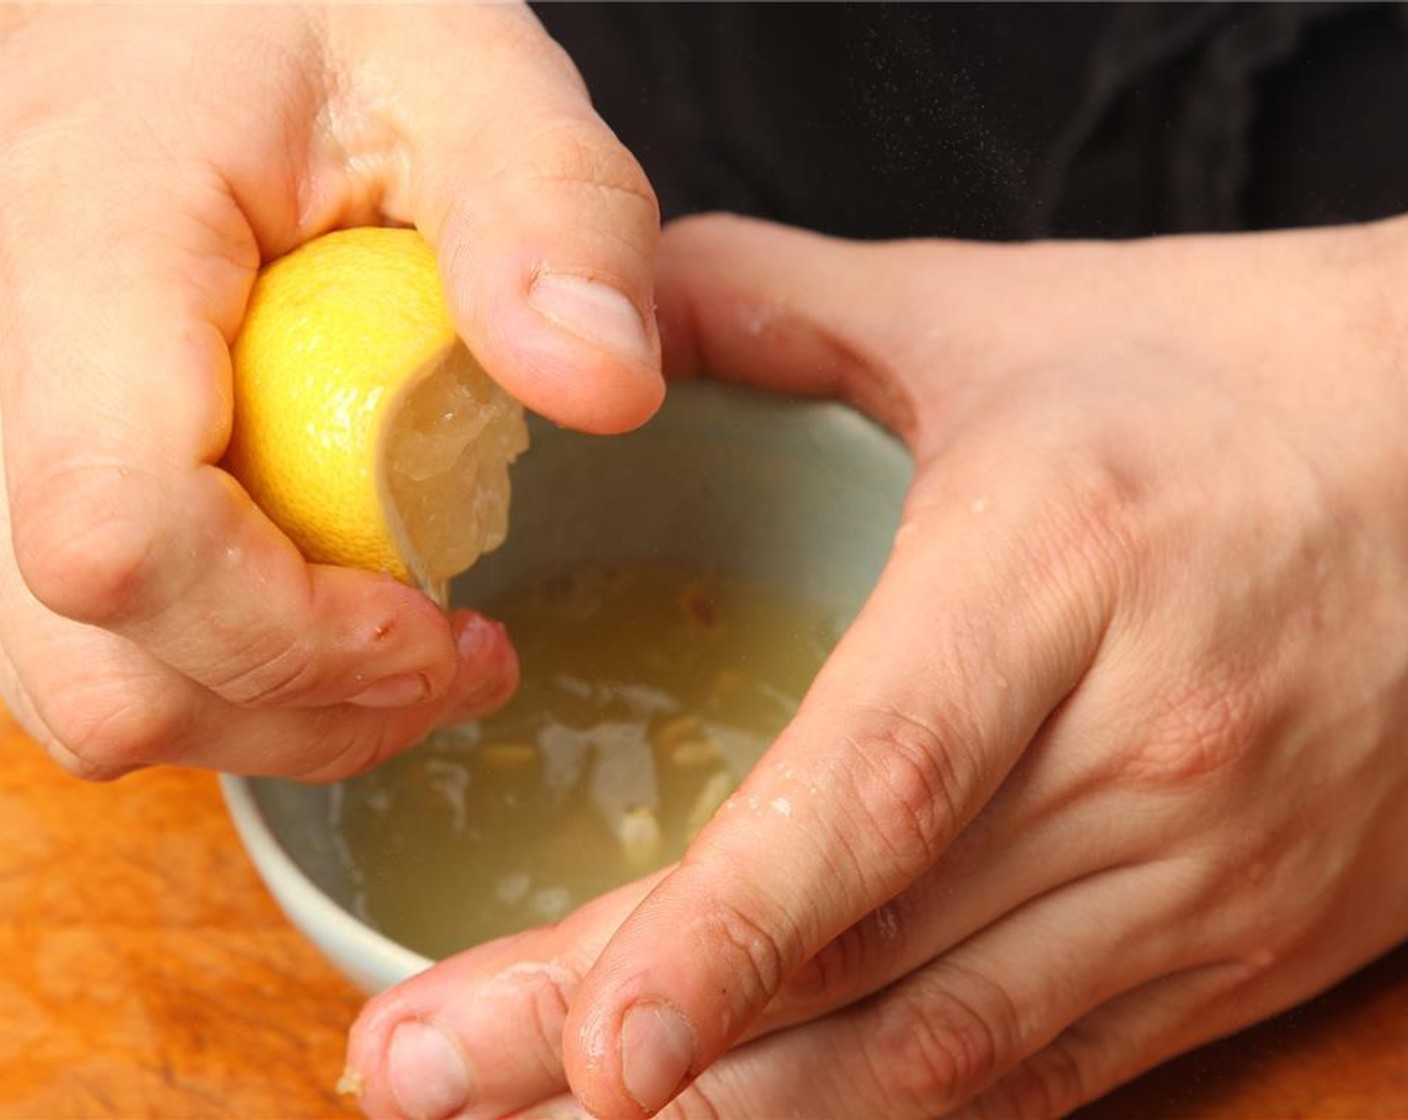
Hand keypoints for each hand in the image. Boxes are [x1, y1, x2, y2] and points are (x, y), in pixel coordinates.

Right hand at [0, 5, 660, 778]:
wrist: (172, 14)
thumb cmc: (299, 19)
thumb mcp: (462, 68)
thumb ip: (548, 208)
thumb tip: (608, 389)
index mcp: (91, 252)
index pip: (117, 530)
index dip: (290, 633)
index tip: (444, 624)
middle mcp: (2, 373)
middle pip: (94, 668)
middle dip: (298, 706)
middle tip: (453, 659)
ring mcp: (3, 439)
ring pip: (83, 689)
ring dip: (264, 711)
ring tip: (406, 652)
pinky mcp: (34, 474)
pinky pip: (91, 645)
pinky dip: (221, 675)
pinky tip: (327, 614)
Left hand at [345, 212, 1407, 1117]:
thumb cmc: (1250, 373)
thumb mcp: (1008, 318)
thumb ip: (783, 307)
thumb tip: (611, 324)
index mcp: (1057, 574)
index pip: (881, 785)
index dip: (728, 930)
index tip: (584, 1045)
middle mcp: (1137, 756)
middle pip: (868, 957)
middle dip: (636, 1057)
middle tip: (425, 1080)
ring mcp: (1200, 877)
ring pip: (953, 1058)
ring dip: (745, 1115)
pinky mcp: (1238, 941)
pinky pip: (1047, 1070)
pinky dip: (888, 1111)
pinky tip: (752, 1112)